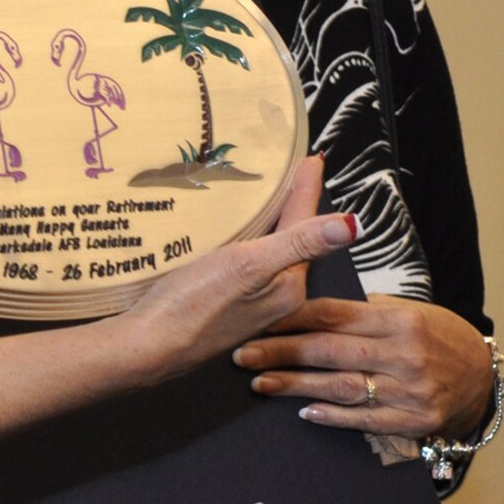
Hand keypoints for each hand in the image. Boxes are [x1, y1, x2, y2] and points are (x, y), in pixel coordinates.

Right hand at [122, 156, 355, 381]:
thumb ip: (300, 242)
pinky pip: (245, 265)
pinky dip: (247, 243)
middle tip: (295, 172)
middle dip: (294, 207)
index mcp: (289, 286)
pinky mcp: (223, 305)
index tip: (314, 158)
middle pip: (291, 240)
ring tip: (268, 198)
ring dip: (271, 225)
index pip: (306, 227)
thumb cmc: (195, 306)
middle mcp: (275, 297)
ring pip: (268, 253)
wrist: (149, 345)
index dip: (307, 190)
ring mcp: (249, 303)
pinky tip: (233, 237)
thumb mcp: (250, 265)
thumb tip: (354, 224)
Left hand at [233, 295, 492, 437]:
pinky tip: (303, 411)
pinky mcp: (414, 421)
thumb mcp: (410, 310)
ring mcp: (411, 391)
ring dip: (296, 385)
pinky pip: (365, 419)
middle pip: (330, 350)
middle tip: (244, 354)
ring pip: (342, 386)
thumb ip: (366, 310)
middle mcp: (405, 354)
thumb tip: (311, 302)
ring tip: (261, 383)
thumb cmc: (437, 336)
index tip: (258, 319)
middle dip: (282, 351)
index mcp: (400, 320)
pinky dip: (333, 415)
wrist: (483, 377)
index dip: (292, 317)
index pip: (335, 315)